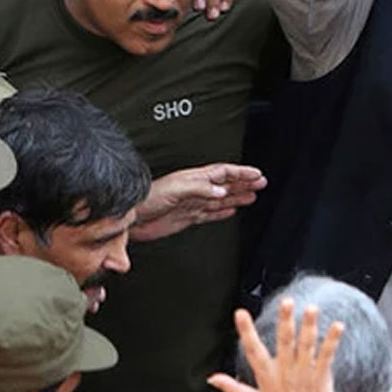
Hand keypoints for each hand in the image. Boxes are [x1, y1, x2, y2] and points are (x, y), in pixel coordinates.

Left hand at [131, 164, 264, 241]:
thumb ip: (199, 189)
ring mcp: (192, 204)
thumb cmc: (146, 199)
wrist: (130, 218)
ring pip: (221, 198)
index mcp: (194, 179)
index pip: (223, 173)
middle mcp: (195, 190)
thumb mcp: (175, 190)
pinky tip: (230, 210)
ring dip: (237, 196)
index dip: (240, 173)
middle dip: (243, 183)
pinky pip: (210, 213)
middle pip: (225, 184)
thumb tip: (220, 190)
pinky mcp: (186, 217)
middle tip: (261, 183)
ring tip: (252, 195)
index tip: (255, 174)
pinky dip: (222, 212)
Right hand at [208, 301, 343, 391]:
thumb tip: (212, 379)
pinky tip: (338, 326)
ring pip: (306, 346)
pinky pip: (327, 356)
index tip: (240, 313)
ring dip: (310, 326)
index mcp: (267, 377)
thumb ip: (233, 388)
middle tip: (287, 302)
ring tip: (312, 308)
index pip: (253, 350)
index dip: (246, 332)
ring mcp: (304, 375)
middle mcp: (285, 373)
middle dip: (285, 321)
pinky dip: (332, 341)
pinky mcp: (320, 379)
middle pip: (284, 343)